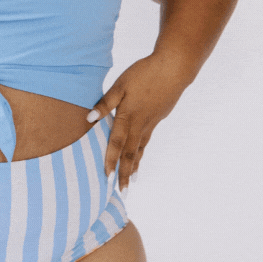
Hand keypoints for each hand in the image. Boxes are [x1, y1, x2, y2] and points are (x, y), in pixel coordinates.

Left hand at [87, 53, 189, 190]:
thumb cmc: (144, 73)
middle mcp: (139, 124)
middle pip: (130, 153)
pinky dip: (142, 152)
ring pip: (140, 149)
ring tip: (131, 181)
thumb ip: (105, 103)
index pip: (116, 144)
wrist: (174, 68)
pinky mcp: (157, 118)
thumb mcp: (120, 84)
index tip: (106, 178)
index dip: (111, 161)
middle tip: (121, 192)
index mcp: (128, 116)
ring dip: (134, 166)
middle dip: (124, 174)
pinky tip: (140, 156)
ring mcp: (150, 123)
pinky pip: (147, 140)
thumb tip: (88, 119)